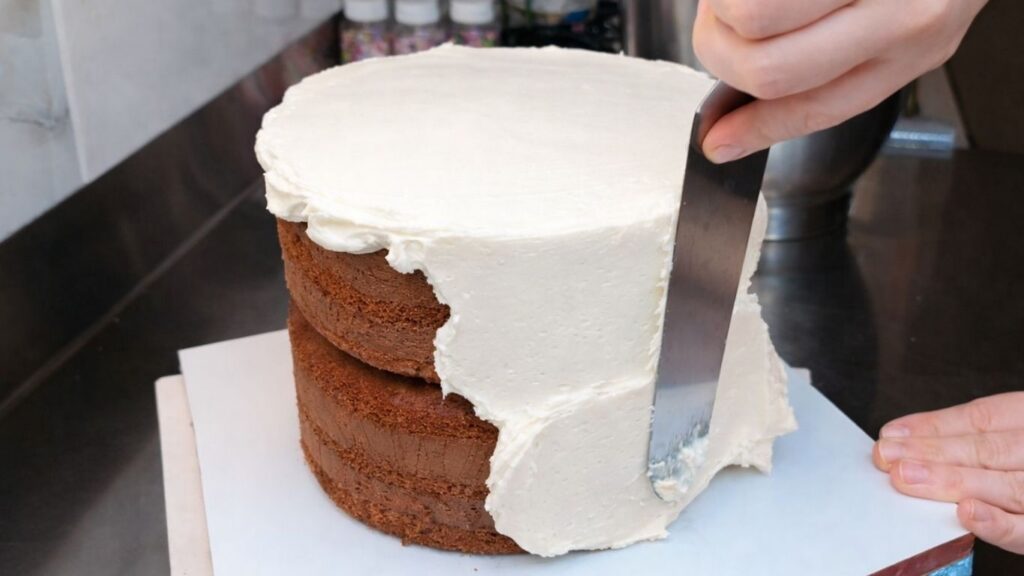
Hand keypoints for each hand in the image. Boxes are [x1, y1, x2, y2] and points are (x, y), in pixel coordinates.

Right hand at [692, 0, 988, 162]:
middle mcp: (901, 13)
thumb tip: (740, 119)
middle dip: (721, 52)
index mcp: (909, 46)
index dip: (755, 128)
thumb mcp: (902, 23)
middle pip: (770, 67)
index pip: (817, 107)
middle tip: (718, 26)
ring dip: (722, 7)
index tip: (717, 137)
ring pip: (754, 14)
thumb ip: (830, 64)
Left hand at [873, 393, 1023, 553]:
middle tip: (890, 459)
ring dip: (955, 482)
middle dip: (935, 453)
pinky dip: (1002, 524)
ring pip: (1010, 483)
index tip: (893, 433)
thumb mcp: (1018, 436)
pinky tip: (968, 514)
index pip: (986, 417)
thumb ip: (995, 439)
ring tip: (908, 479)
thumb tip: (922, 447)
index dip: (937, 424)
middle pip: (992, 449)